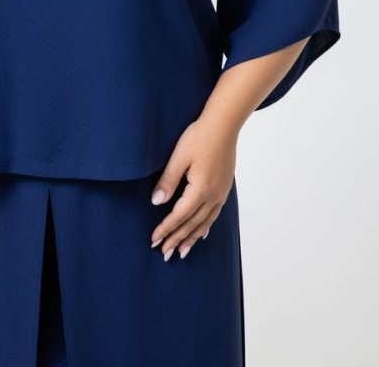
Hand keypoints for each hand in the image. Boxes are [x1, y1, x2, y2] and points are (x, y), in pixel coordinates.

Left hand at [149, 117, 236, 259]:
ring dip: (192, 237)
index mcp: (200, 189)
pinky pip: (215, 214)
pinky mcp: (224, 187)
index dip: (166, 229)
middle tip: (165, 253)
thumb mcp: (179, 157)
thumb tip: (156, 202)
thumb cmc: (199, 137)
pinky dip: (206, 227)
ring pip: (205, 222)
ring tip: (182, 251)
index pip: (179, 215)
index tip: (154, 240)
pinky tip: (203, 233)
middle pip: (192, 224)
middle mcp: (213, 196)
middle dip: (177, 239)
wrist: (224, 125)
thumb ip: (168, 181)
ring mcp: (221, 193)